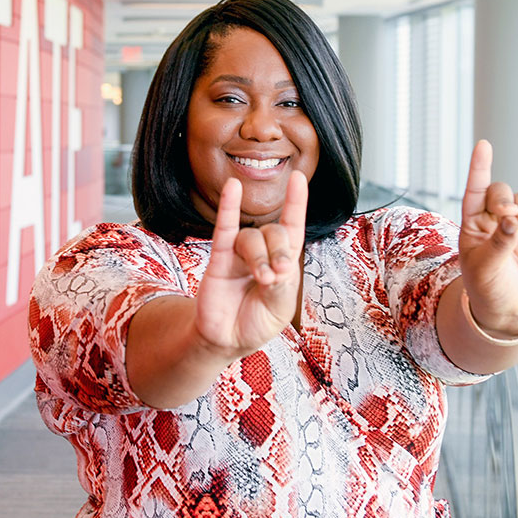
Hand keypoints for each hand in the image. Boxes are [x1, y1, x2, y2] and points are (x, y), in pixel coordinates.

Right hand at [192, 172, 308, 358]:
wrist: (227, 339)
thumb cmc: (256, 323)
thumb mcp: (280, 309)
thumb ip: (281, 286)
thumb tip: (274, 266)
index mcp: (284, 263)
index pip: (293, 227)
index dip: (296, 202)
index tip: (297, 178)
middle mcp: (264, 252)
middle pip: (275, 233)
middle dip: (278, 251)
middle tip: (275, 276)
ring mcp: (240, 254)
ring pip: (251, 237)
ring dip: (259, 256)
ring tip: (261, 279)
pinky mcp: (219, 258)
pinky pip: (224, 228)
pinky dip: (228, 207)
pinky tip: (232, 189)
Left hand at [458, 140, 517, 336]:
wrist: (511, 309)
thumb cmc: (489, 289)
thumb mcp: (487, 268)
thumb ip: (500, 243)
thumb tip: (515, 221)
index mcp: (472, 226)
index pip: (474, 191)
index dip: (478, 169)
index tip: (484, 146)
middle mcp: (493, 220)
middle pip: (499, 193)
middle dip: (504, 200)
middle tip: (510, 218)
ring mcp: (517, 223)